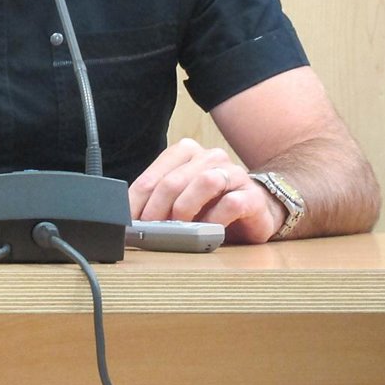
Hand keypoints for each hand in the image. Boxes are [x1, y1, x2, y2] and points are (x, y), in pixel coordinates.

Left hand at [128, 138, 284, 243]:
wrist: (256, 209)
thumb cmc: (211, 204)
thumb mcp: (179, 198)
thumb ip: (158, 200)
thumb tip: (129, 218)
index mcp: (186, 152)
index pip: (153, 175)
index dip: (137, 201)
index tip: (129, 222)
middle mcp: (209, 157)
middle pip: (174, 181)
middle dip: (157, 209)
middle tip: (150, 231)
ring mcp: (233, 173)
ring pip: (203, 183)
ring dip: (184, 209)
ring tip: (177, 229)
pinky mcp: (252, 195)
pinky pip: (231, 203)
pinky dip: (214, 219)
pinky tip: (206, 232)